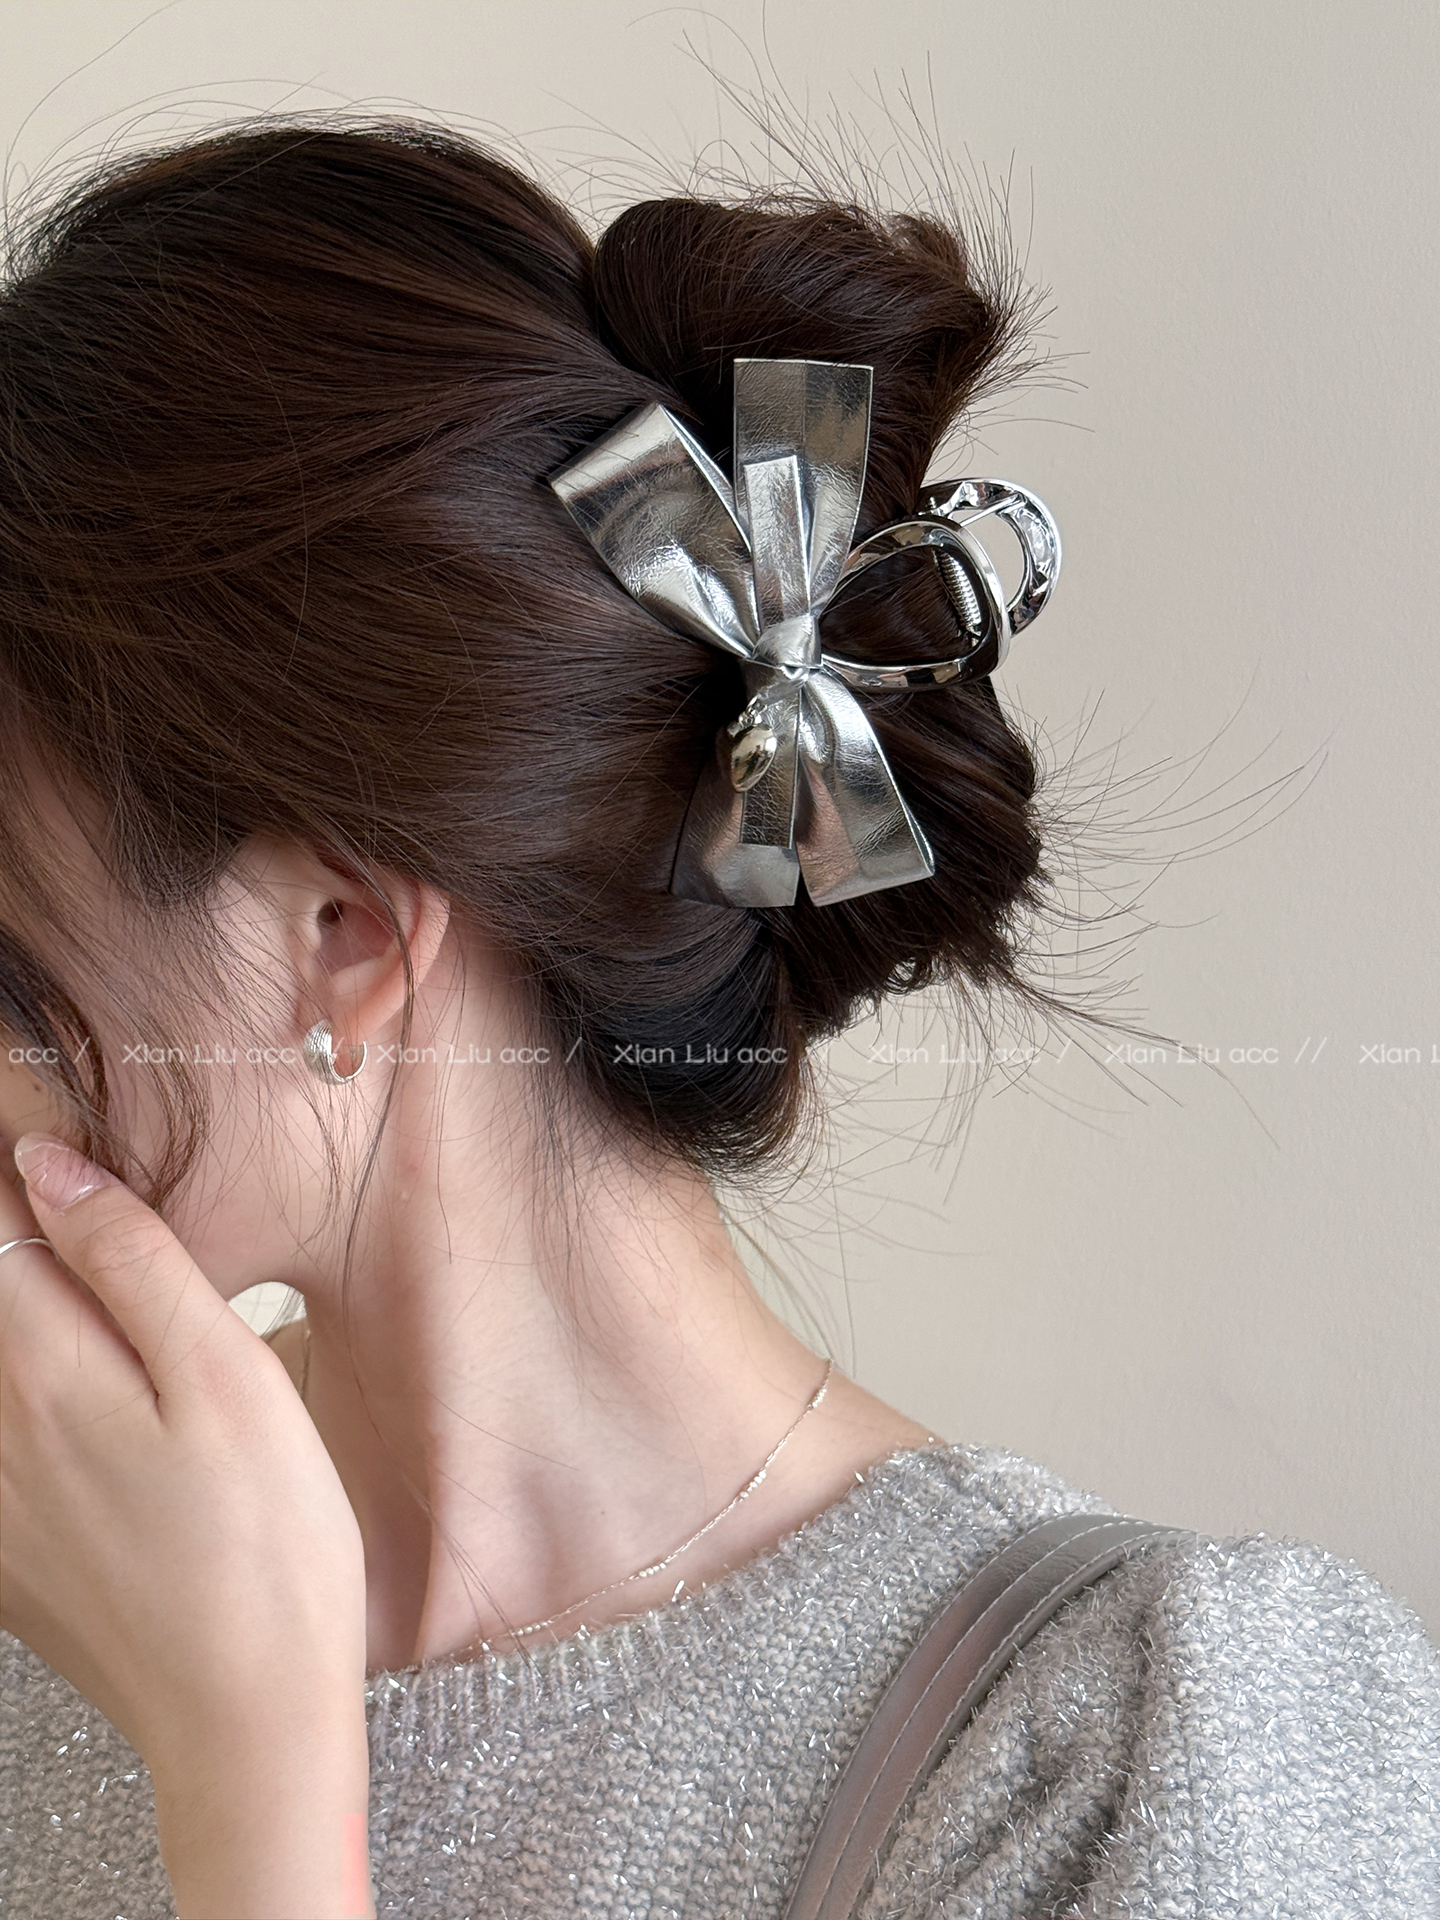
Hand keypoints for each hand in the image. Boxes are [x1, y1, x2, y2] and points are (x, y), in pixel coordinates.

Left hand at [0, 1132, 374, 1916]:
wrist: (244, 1718)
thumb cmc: (266, 1545)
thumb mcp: (227, 1379)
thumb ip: (134, 1263)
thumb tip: (50, 1165)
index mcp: (47, 1369)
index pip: (1, 1219)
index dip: (18, 1155)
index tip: (35, 1103)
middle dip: (20, 1227)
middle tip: (62, 1181)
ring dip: (23, 1300)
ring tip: (95, 1288)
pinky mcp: (5, 1547)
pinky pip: (1, 1434)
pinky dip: (27, 1377)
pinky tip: (87, 1381)